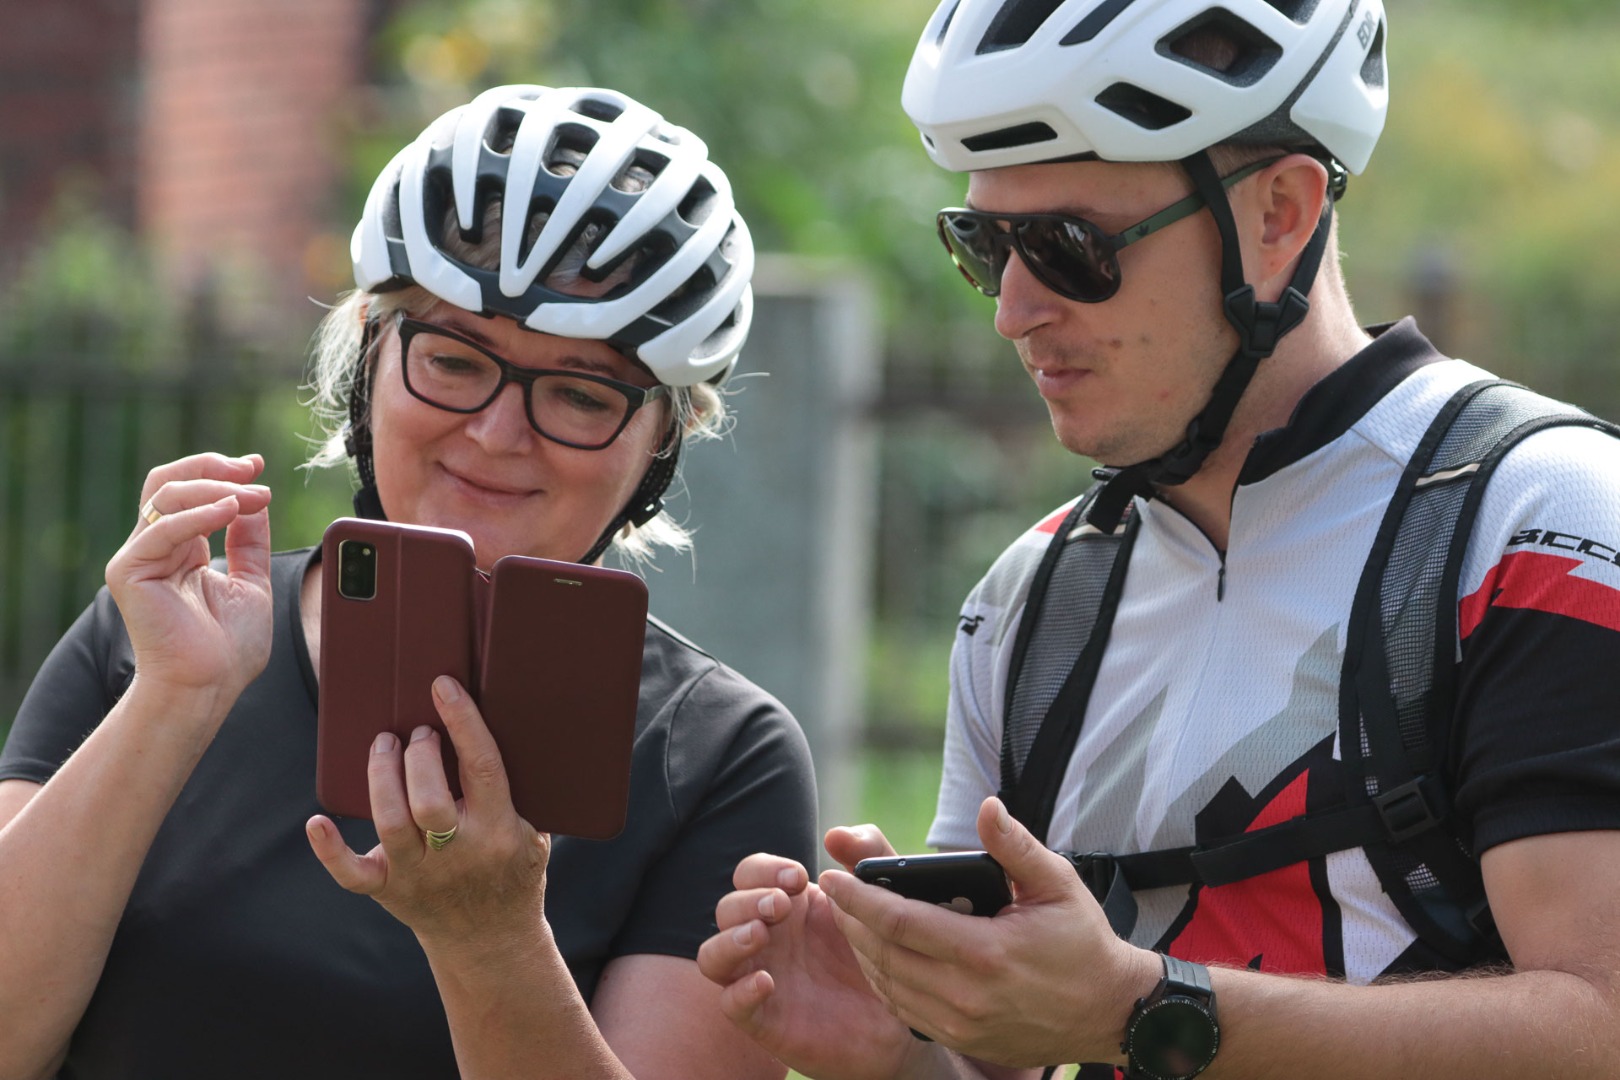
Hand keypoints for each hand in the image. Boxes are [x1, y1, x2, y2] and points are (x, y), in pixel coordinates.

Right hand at [105, 452, 273, 703]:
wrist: (207, 686)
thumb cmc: (228, 647)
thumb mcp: (251, 580)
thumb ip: (250, 539)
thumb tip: (256, 497)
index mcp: (181, 548)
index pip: (189, 491)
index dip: (220, 471)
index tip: (256, 466)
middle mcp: (155, 547)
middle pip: (170, 482)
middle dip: (212, 467)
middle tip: (251, 469)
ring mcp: (138, 558)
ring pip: (167, 497)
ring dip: (215, 488)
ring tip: (252, 496)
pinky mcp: (129, 572)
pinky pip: (163, 529)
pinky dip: (199, 515)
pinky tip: (230, 510)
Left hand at [306, 676, 548, 943]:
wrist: (493, 942)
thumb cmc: (514, 871)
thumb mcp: (534, 830)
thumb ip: (518, 789)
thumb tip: (503, 722)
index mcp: (500, 831)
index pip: (482, 769)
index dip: (463, 724)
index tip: (443, 688)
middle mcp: (459, 854)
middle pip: (429, 800)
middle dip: (418, 755)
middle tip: (417, 733)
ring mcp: (420, 875)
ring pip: (391, 823)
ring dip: (381, 777)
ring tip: (383, 745)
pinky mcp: (390, 891)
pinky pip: (353, 874)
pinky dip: (331, 850)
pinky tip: (317, 823)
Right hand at [698, 827, 933, 1079]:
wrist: (900, 1020)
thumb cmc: (882, 955)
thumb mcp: (884, 897)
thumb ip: (870, 855)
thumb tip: (836, 834)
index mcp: (787, 904)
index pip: (750, 873)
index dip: (764, 869)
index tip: (797, 877)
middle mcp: (766, 938)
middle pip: (727, 908)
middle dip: (749, 900)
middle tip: (781, 906)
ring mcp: (760, 976)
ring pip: (711, 954)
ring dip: (729, 940)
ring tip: (759, 935)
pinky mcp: (763, 1019)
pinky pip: (729, 1003)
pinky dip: (739, 991)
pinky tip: (766, 983)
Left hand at [820, 798, 1158, 1069]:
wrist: (1109, 1011)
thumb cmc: (1083, 942)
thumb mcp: (1057, 884)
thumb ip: (1015, 846)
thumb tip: (987, 807)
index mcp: (985, 952)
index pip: (901, 923)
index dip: (859, 899)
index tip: (831, 877)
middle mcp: (966, 995)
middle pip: (883, 955)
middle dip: (850, 920)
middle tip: (833, 891)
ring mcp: (961, 1024)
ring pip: (888, 985)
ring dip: (861, 950)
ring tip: (848, 917)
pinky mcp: (962, 1040)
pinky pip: (904, 1009)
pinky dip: (883, 979)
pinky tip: (876, 954)